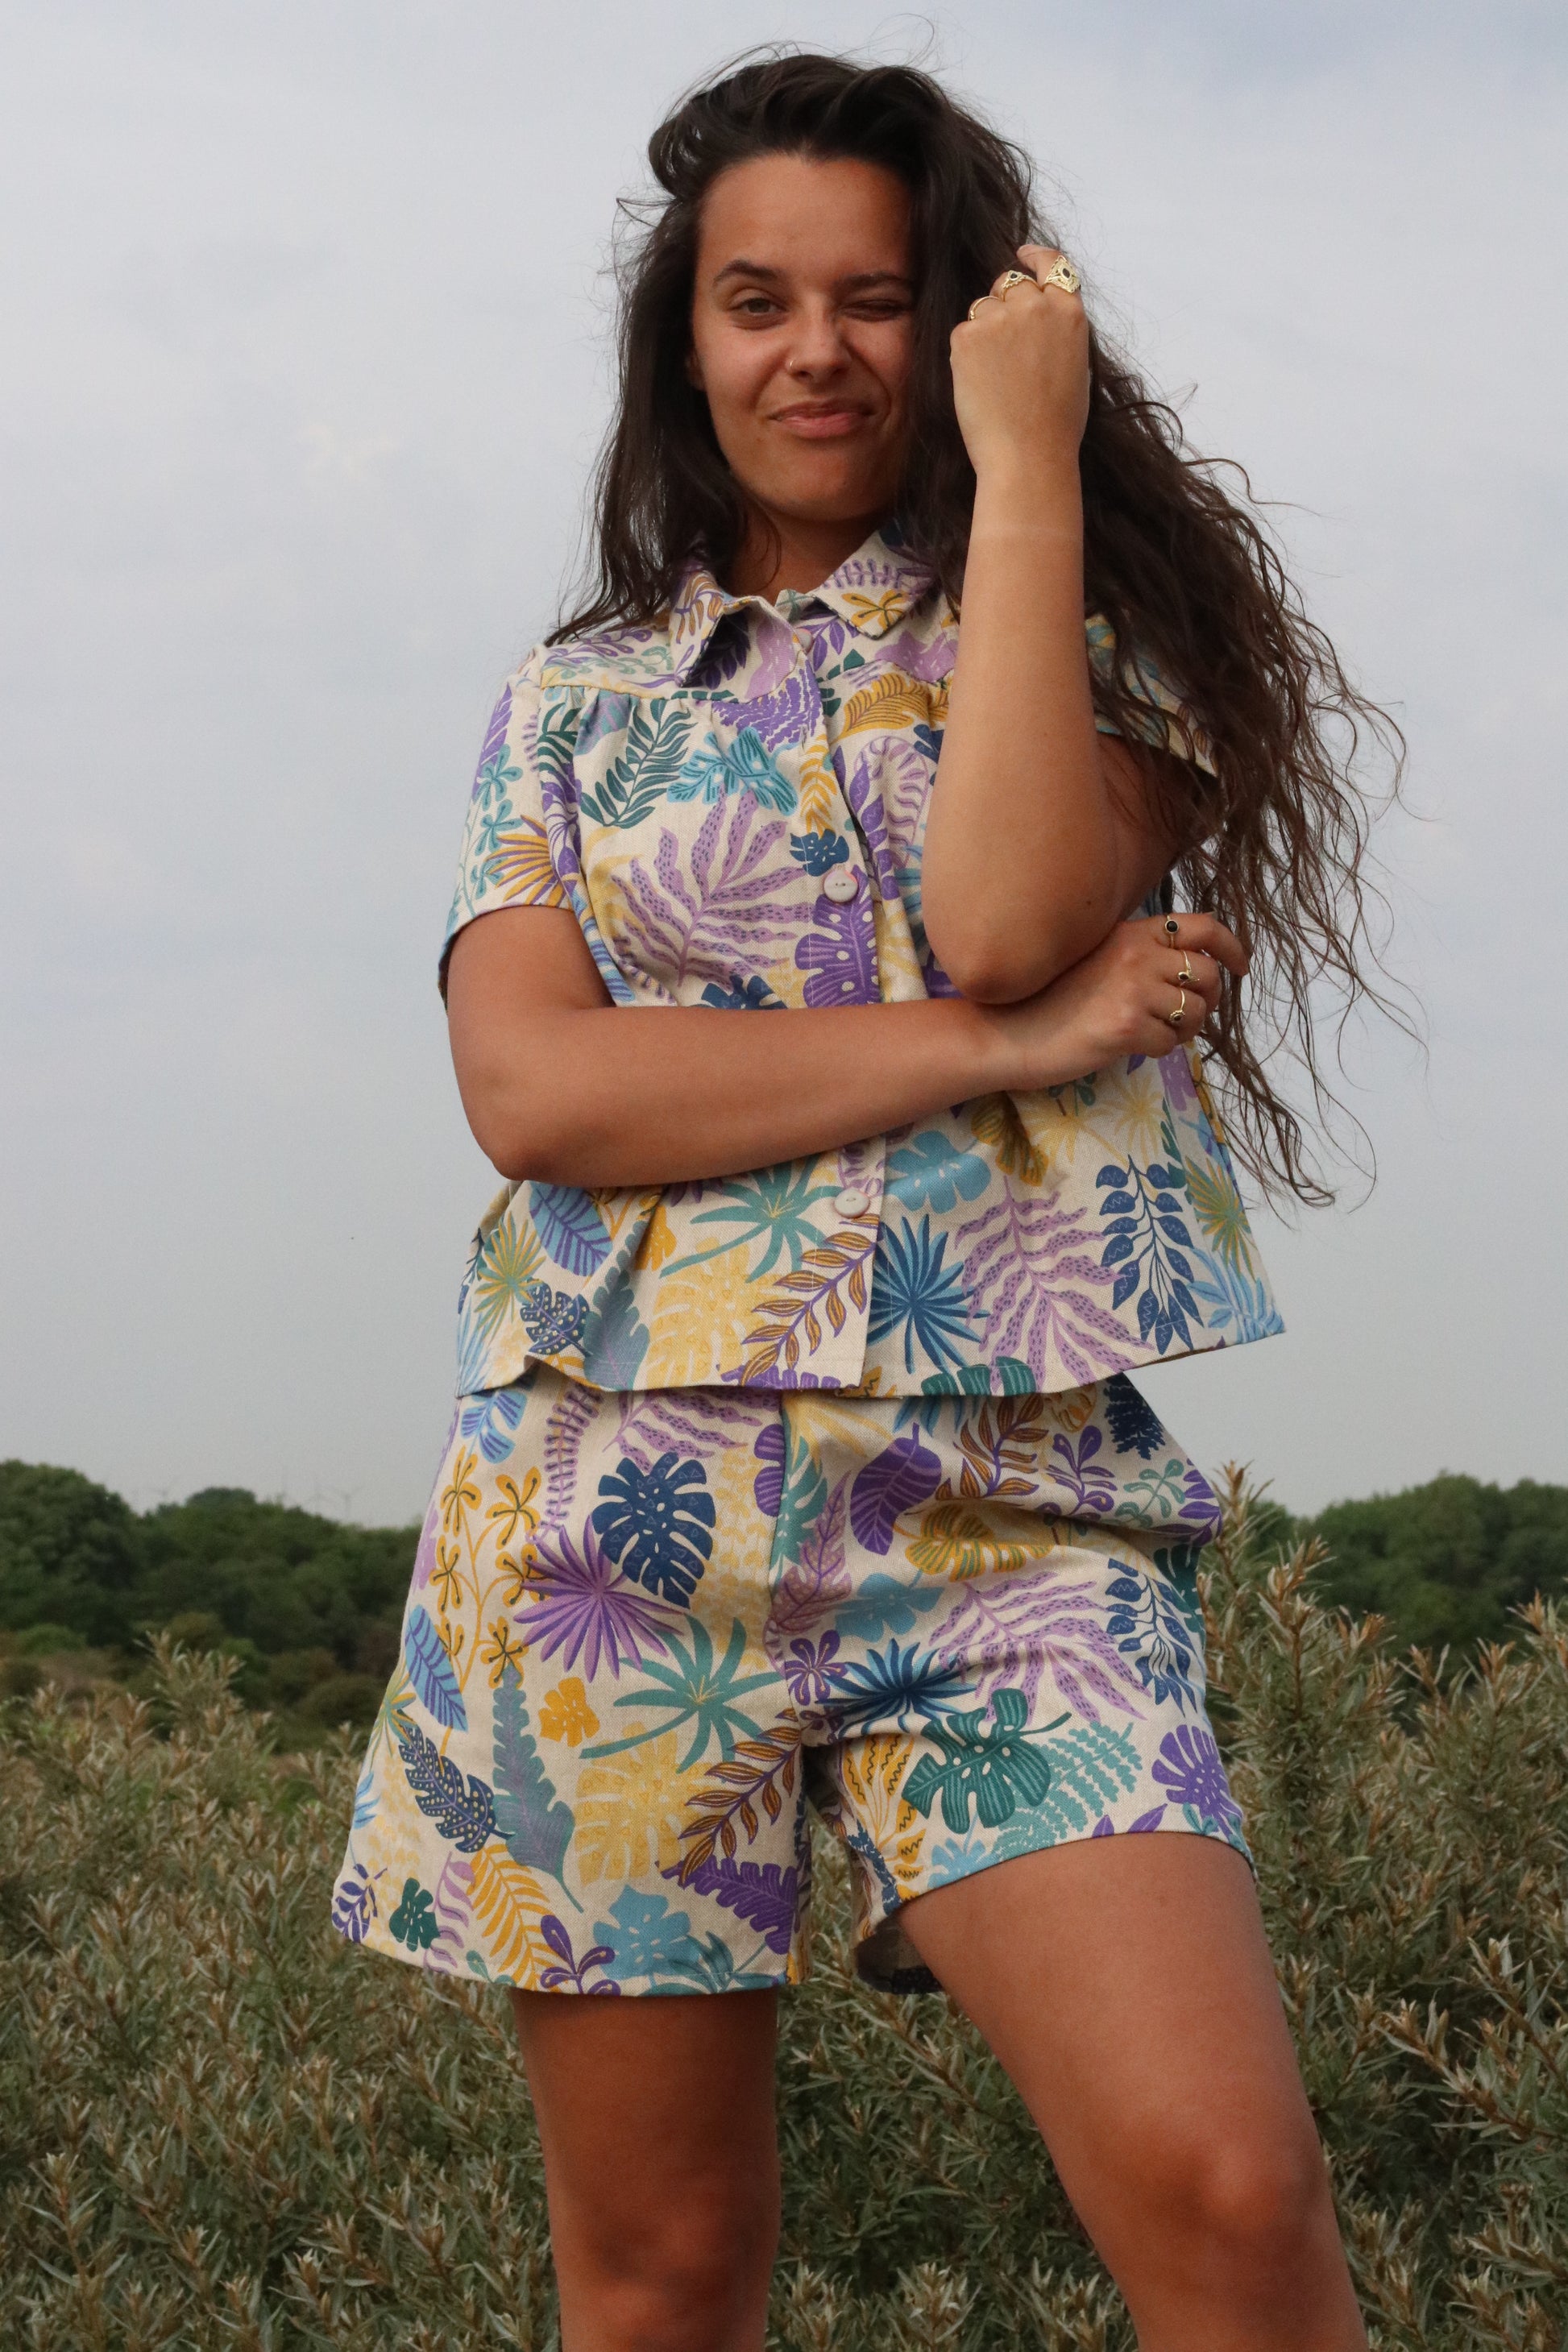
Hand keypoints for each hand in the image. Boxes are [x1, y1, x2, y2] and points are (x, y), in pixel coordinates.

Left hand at [949, 244, 1089, 482]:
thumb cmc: (1055, 426)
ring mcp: (1001, 317)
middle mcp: (1037, 306)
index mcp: (1070, 313)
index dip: (1035, 256)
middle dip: (1004, 304)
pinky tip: (980, 386)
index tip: (1023, 253)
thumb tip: (1036, 315)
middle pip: (1011, 283)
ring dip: (984, 332)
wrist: (1028, 457)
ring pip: (983, 308)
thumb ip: (1057, 331)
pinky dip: (966, 356)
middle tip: (1002, 347)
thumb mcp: (1073, 367)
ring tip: (996, 379)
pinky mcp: (968, 335)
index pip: (1053, 265)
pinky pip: (962, 333)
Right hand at [987, 913, 1246, 1091]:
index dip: (1232, 947)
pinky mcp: (1125, 1027)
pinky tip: (1135, 1047)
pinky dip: (1160, 1050)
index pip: (1203, 927)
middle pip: (1207, 975)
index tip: (1240, 967)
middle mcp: (1137, 955)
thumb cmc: (1046, 998)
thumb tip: (1188, 968)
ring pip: (1195, 1013)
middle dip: (1208, 1000)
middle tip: (1189, 1016)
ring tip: (1159, 1034)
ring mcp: (1132, 990)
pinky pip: (1170, 1044)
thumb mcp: (1096, 957)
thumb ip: (1138, 953)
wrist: (1005, 1030)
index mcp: (1132, 932)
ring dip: (1186, 1030)